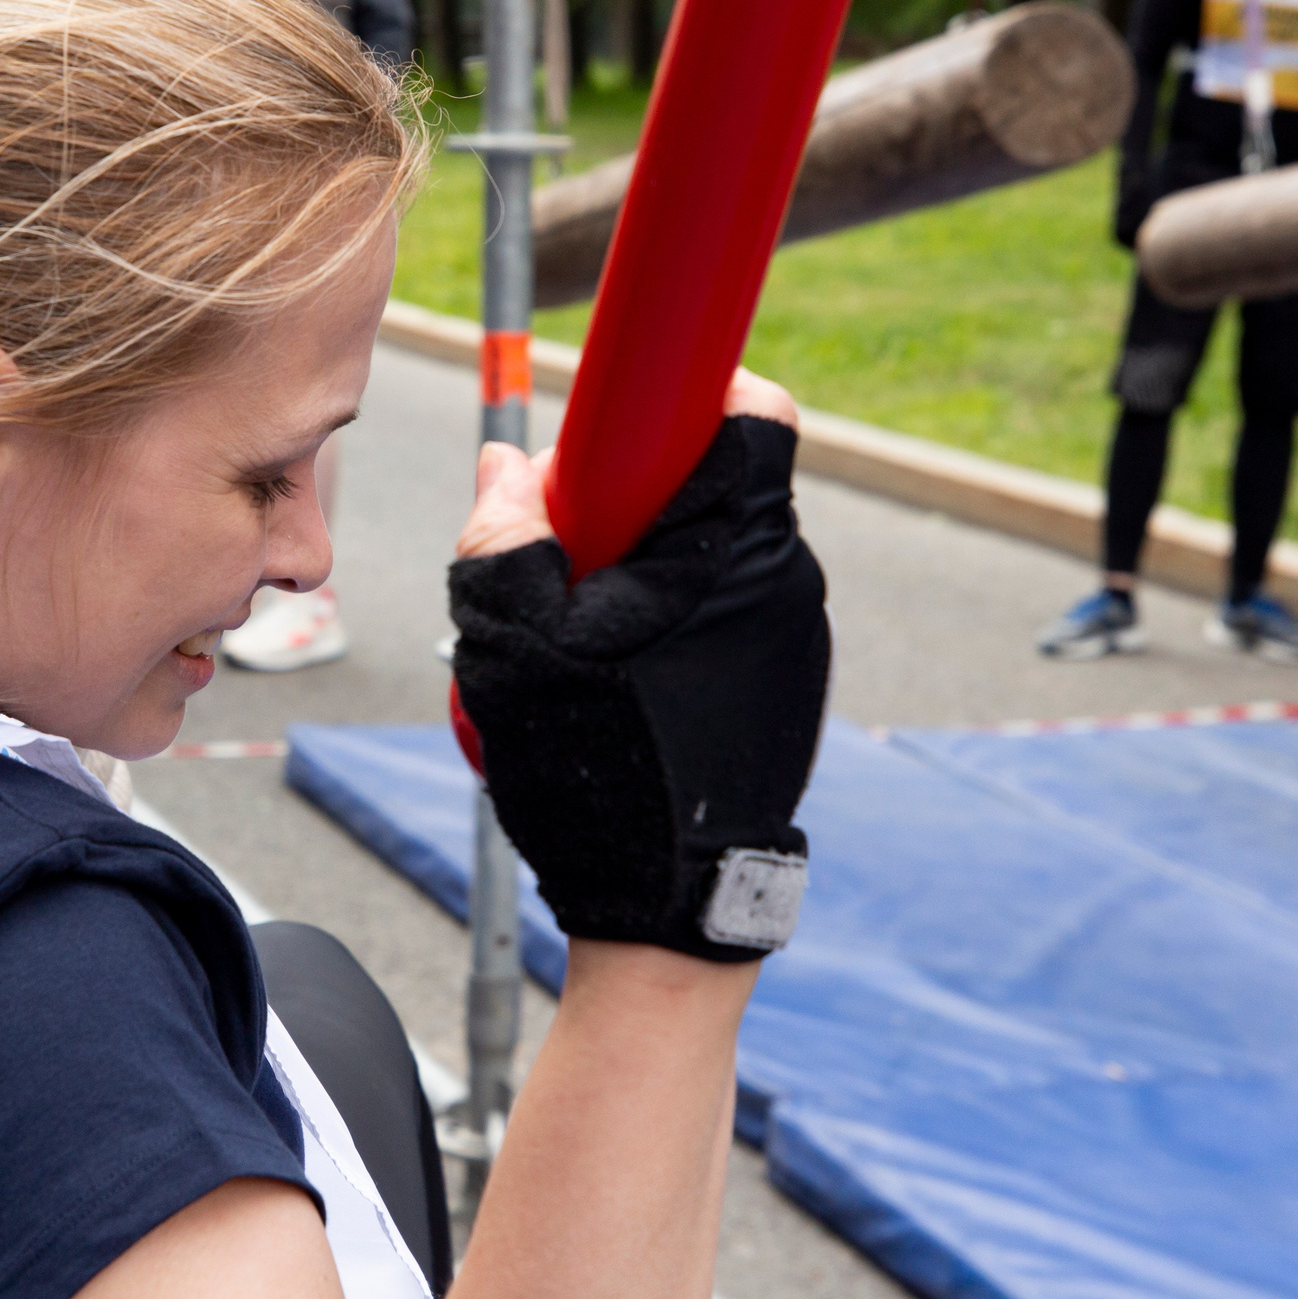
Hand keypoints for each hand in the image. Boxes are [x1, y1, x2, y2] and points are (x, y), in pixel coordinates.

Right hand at [447, 369, 828, 960]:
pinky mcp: (786, 682)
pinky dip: (670, 614)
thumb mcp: (514, 644)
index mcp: (737, 548)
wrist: (669, 908)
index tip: (618, 420)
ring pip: (717, 548)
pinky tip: (614, 675)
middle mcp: (787, 580)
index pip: (754, 409)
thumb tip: (507, 464)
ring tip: (579, 627)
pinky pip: (725, 608)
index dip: (689, 390)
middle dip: (636, 488)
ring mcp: (795, 636)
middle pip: (718, 478)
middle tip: (564, 540)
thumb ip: (502, 540)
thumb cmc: (597, 768)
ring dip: (648, 560)